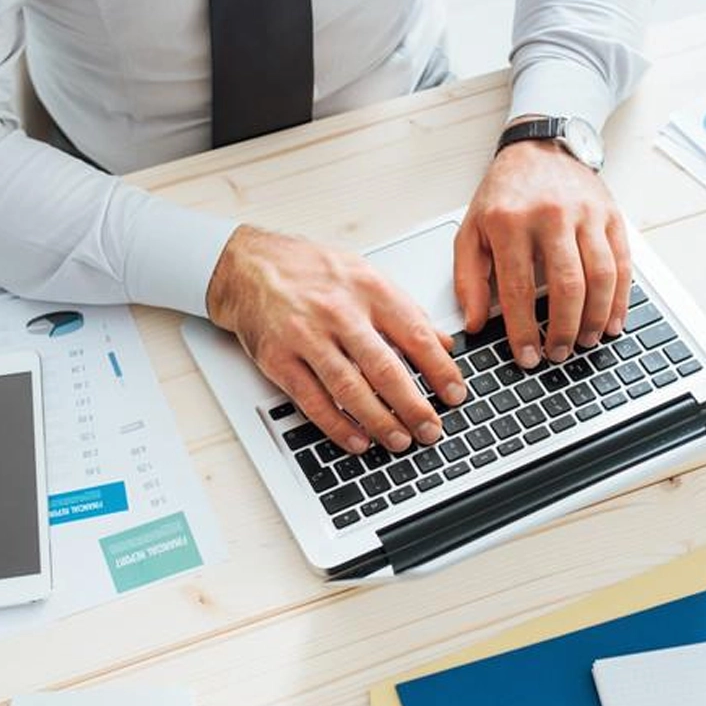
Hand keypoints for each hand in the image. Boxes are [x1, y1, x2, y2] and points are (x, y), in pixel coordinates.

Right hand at [206, 226, 466, 454]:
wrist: (248, 265)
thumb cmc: (310, 270)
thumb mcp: (366, 276)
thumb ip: (406, 311)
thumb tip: (444, 344)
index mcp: (368, 289)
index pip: (415, 335)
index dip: (440, 370)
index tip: (456, 395)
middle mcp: (339, 312)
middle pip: (385, 368)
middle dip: (414, 405)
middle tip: (432, 429)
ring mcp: (306, 336)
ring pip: (349, 388)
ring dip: (379, 421)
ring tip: (400, 440)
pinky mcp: (279, 358)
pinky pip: (313, 400)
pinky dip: (337, 425)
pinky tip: (357, 440)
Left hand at [454, 138, 630, 367]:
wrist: (540, 147)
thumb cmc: (504, 194)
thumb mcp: (472, 231)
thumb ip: (468, 278)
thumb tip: (473, 323)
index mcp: (510, 222)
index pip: (517, 289)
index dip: (524, 330)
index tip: (527, 356)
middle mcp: (550, 216)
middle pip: (566, 286)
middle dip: (564, 330)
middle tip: (559, 354)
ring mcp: (585, 214)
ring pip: (600, 276)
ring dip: (595, 318)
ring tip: (587, 342)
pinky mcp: (611, 214)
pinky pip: (622, 262)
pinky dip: (620, 298)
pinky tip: (612, 320)